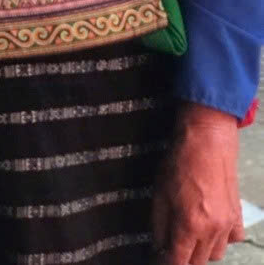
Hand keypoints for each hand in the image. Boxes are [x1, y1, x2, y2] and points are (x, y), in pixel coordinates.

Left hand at [151, 103, 243, 263]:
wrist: (207, 142)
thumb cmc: (180, 162)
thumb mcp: (159, 192)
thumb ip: (158, 224)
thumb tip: (158, 244)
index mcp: (189, 224)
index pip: (178, 261)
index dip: (166, 262)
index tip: (158, 258)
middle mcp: (212, 229)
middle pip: (198, 262)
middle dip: (182, 258)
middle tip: (170, 245)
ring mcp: (227, 224)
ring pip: (215, 254)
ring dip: (201, 250)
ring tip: (188, 234)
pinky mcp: (237, 216)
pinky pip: (231, 240)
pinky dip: (220, 239)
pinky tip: (208, 226)